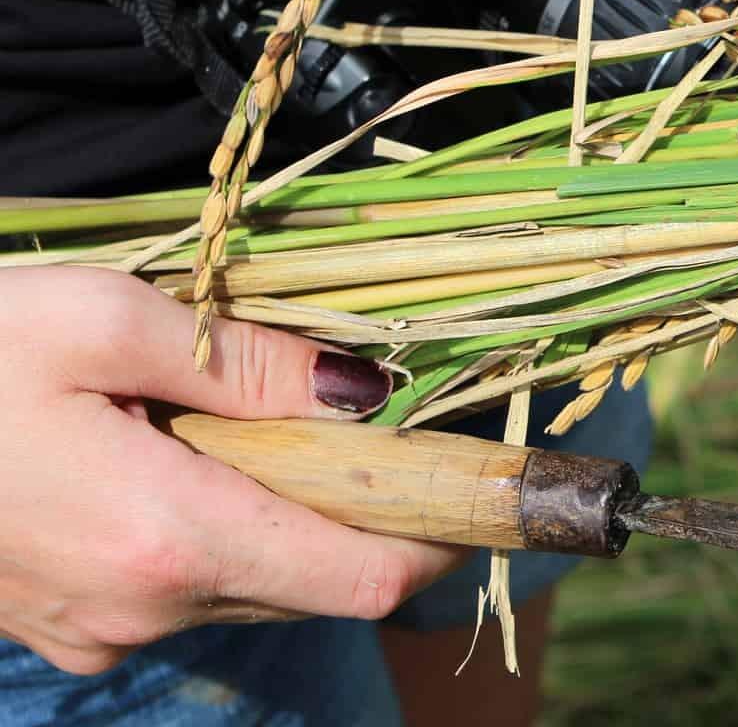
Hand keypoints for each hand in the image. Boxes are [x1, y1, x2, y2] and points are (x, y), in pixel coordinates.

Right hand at [0, 266, 465, 674]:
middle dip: (357, 505)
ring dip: (283, 513)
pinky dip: (217, 529)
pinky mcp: (65, 625)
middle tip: (354, 411)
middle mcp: (142, 612)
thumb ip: (250, 363)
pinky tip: (175, 453)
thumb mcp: (102, 320)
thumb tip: (372, 389)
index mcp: (169, 540)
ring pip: (253, 585)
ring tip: (245, 418)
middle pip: (316, 579)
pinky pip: (184, 588)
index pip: (365, 577)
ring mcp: (97, 631)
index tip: (459, 466)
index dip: (430, 525)